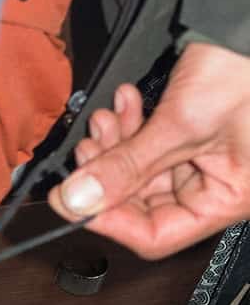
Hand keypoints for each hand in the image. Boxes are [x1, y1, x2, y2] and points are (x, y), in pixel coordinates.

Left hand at [49, 42, 249, 257]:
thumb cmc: (247, 68)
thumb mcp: (182, 124)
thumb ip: (127, 166)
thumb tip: (77, 200)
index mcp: (228, 198)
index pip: (155, 235)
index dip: (108, 220)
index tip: (72, 200)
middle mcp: (217, 186)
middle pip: (141, 202)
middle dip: (108, 173)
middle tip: (86, 149)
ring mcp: (205, 160)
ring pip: (139, 169)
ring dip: (115, 144)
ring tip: (105, 119)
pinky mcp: (192, 134)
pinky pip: (150, 142)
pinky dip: (131, 125)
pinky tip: (124, 101)